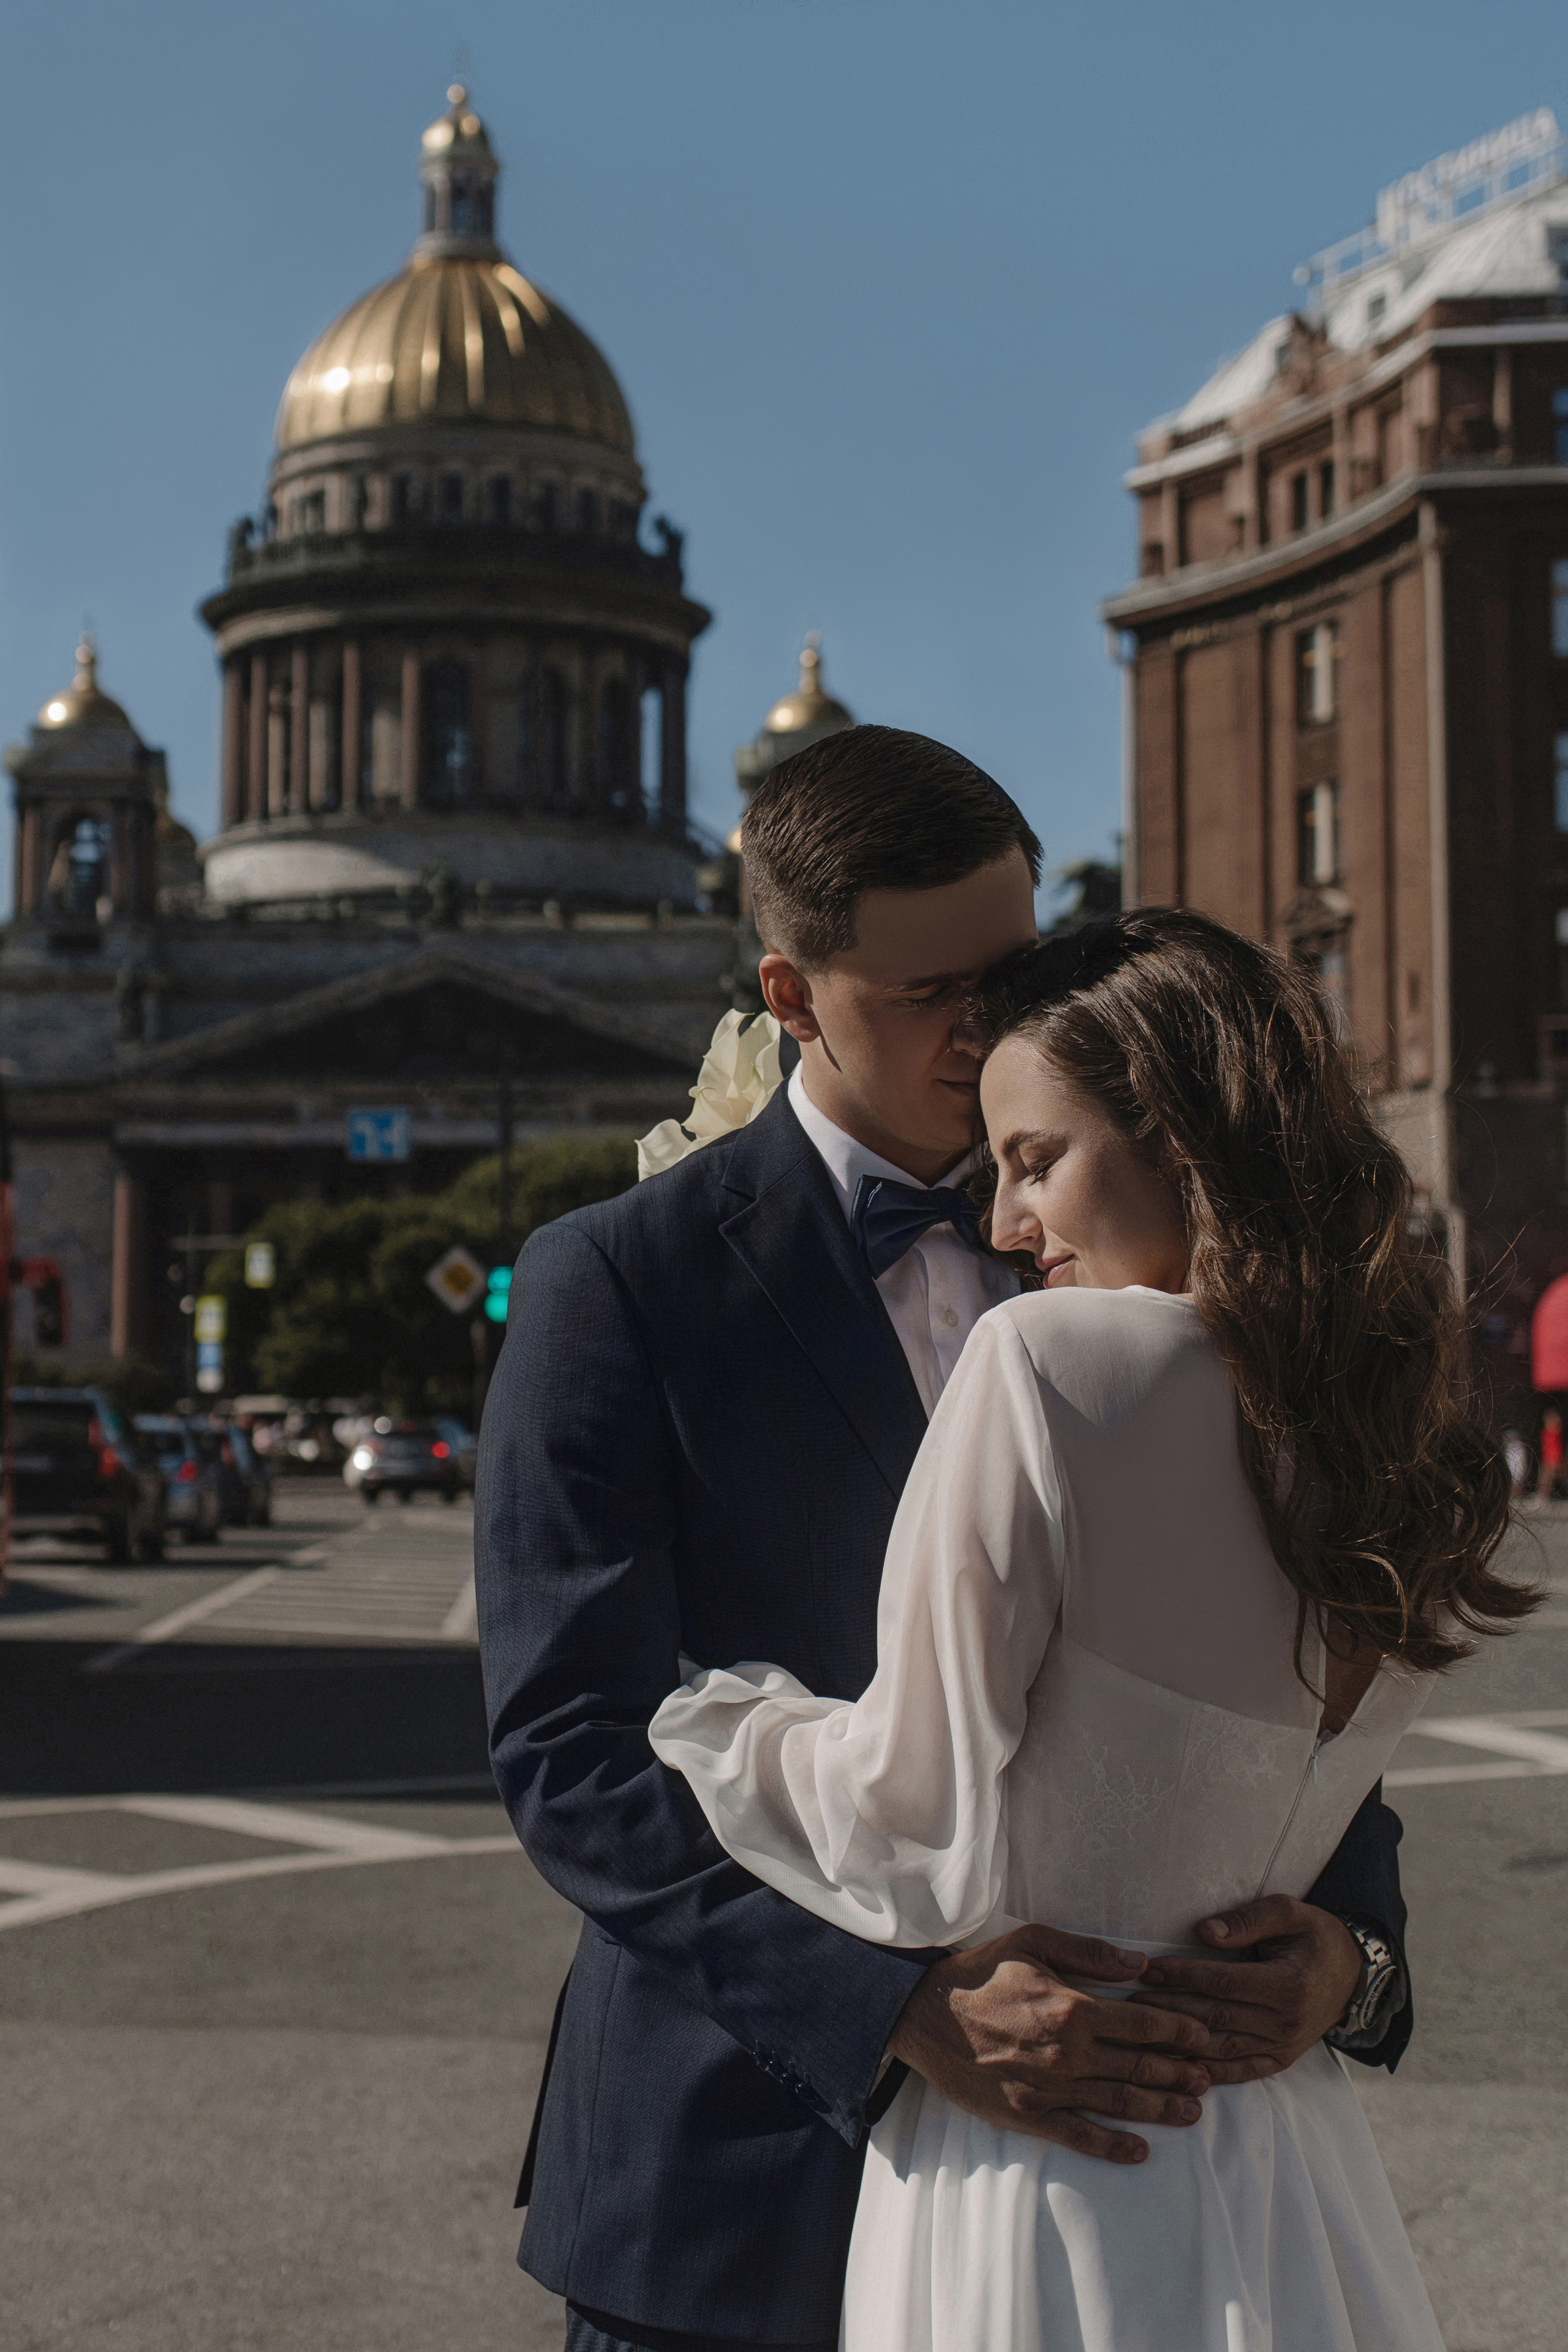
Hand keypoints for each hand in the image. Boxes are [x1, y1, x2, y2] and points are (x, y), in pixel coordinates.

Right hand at [886, 1924, 1212, 2165]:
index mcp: (1072, 2008)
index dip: (1178, 2030)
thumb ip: (1089, 1952)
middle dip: (1180, 2073)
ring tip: (1193, 2114)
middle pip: (1138, 2067)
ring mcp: (1050, 2089)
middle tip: (1211, 2079)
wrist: (924, 2015)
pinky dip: (1113, 2147)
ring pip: (1119, 2104)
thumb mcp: (1033, 1941)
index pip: (1141, 2023)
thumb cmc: (980, 1971)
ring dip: (1160, 2109)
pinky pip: (1080, 2137)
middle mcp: (1067, 2053)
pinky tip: (1140, 2151)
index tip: (1204, 2036)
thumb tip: (1140, 1964)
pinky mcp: (1029, 2116)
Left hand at [1128, 1897, 1362, 2083]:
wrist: (1354, 1975)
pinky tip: (1180, 2069)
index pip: (1222, 1983)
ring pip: (1222, 2048)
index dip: (1182, 1976)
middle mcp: (1285, 2022)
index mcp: (1287, 1985)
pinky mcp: (1281, 2060)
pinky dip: (1210, 2072)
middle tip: (1130, 2001)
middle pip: (1215, 2018)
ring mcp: (1283, 2047)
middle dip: (1169, 2009)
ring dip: (1180, 2043)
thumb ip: (1248, 1921)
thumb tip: (1204, 1932)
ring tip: (1142, 2033)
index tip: (1148, 1968)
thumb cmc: (1316, 1936)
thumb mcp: (1290, 1912)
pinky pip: (1241, 2071)